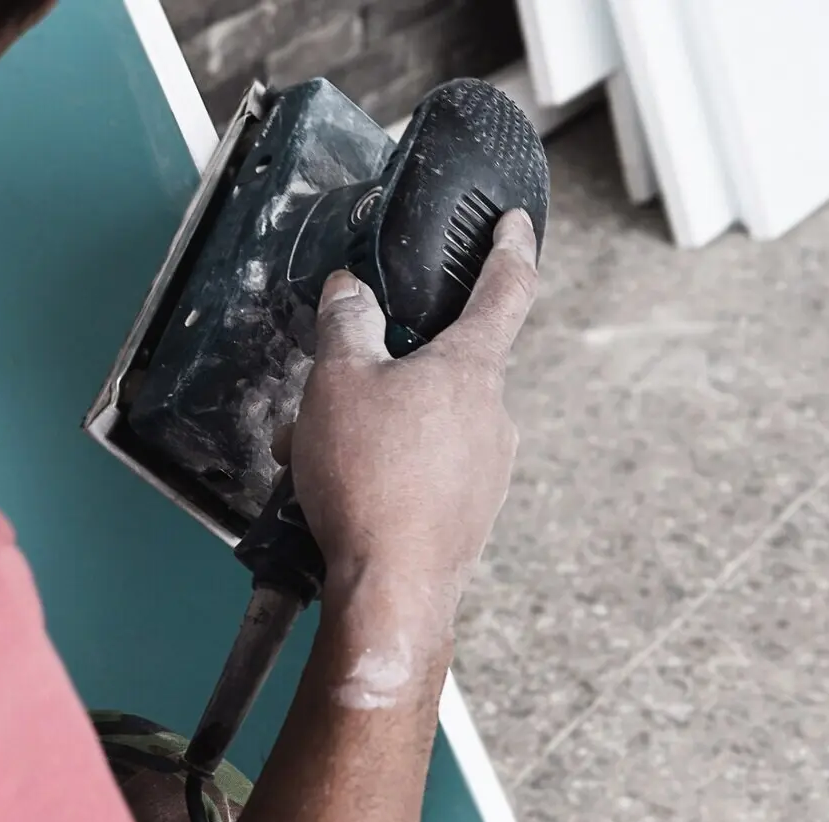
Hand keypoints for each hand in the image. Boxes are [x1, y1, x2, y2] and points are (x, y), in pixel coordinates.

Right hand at [281, 209, 538, 617]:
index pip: (506, 288)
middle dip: (383, 368)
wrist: (391, 590)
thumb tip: (351, 294)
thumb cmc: (371, 484)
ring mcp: (485, 468)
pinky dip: (381, 466)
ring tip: (314, 452)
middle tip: (331, 388)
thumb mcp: (337, 383)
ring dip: (370, 424)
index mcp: (471, 369)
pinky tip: (339, 488)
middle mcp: (492, 416)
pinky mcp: (467, 511)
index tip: (514, 224)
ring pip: (423, 421)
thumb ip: (347, 325)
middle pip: (442, 364)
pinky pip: (422, 468)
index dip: (510, 246)